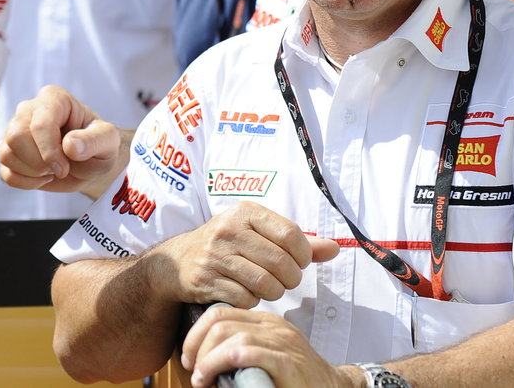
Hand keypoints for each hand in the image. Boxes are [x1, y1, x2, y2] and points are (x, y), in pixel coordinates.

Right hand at [0, 85, 126, 198]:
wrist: (91, 163)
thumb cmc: (99, 146)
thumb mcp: (108, 141)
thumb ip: (94, 140)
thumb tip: (69, 145)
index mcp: (53, 99)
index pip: (39, 125)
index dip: (49, 151)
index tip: (64, 168)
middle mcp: (29, 110)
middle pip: (16, 137)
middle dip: (38, 162)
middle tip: (60, 167)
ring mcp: (14, 130)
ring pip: (6, 153)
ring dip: (32, 172)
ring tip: (52, 170)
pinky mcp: (9, 152)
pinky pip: (5, 172)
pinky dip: (25, 182)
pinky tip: (42, 177)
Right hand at [159, 202, 338, 309]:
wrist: (178, 261)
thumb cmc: (227, 245)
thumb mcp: (258, 233)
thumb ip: (298, 242)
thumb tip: (334, 248)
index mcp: (245, 212)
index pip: (291, 235)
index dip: (303, 255)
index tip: (297, 261)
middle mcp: (228, 230)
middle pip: (281, 264)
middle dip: (290, 279)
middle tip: (285, 280)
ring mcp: (215, 255)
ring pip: (266, 284)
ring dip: (273, 292)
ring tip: (266, 287)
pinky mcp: (206, 280)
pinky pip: (245, 298)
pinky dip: (250, 301)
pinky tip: (244, 292)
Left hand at [181, 305, 354, 387]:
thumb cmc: (294, 378)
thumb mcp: (264, 354)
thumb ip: (239, 347)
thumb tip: (199, 355)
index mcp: (264, 321)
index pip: (220, 312)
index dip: (195, 333)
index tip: (187, 357)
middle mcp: (273, 326)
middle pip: (219, 322)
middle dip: (196, 346)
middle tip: (193, 371)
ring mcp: (282, 342)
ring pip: (230, 337)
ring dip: (207, 359)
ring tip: (202, 379)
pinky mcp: (287, 363)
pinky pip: (248, 353)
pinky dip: (223, 363)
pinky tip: (216, 378)